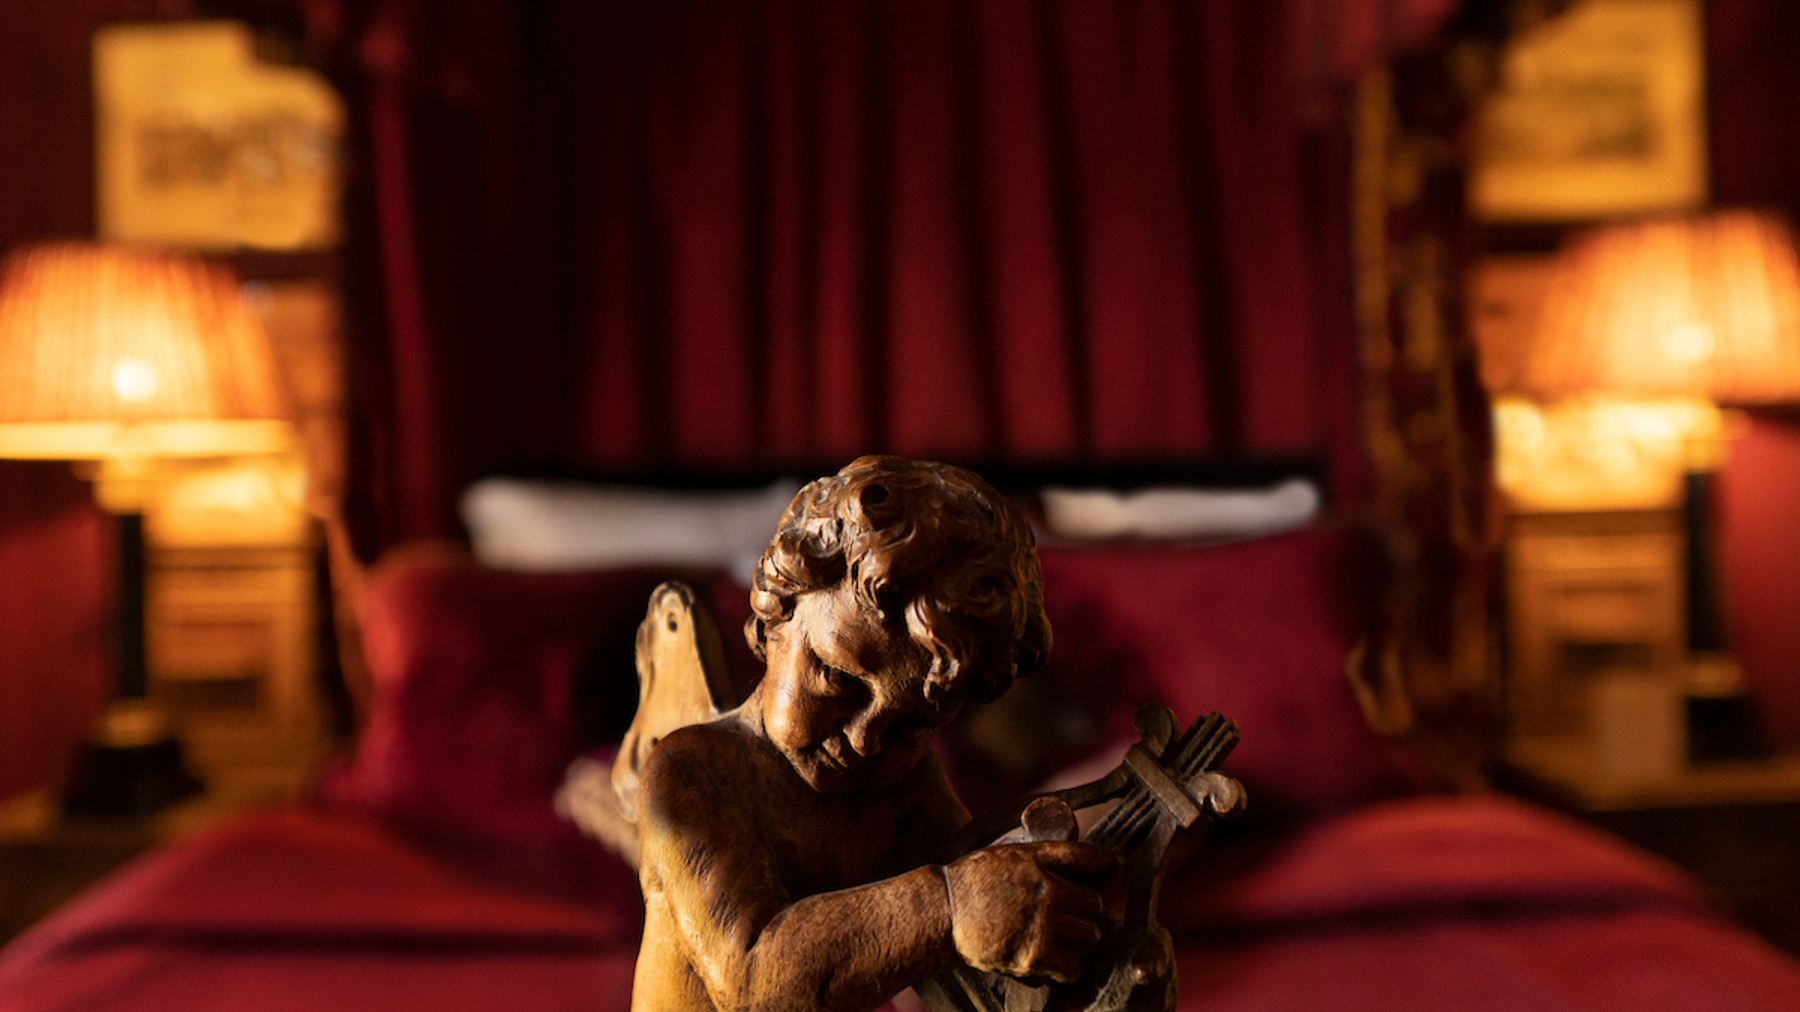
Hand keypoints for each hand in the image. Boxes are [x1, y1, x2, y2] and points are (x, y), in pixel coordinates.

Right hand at [943, 841, 1116, 981]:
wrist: (942, 912)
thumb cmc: (973, 882)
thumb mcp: (1008, 852)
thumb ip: (1044, 855)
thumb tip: (1081, 862)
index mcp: (1039, 859)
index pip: (1094, 859)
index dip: (1109, 867)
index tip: (1111, 873)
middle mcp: (1046, 888)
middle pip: (1097, 906)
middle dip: (1090, 916)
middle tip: (1078, 921)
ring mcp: (1042, 923)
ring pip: (1090, 937)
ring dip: (1081, 943)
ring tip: (1064, 943)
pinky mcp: (1035, 955)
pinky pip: (1072, 966)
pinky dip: (1068, 968)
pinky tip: (1055, 962)